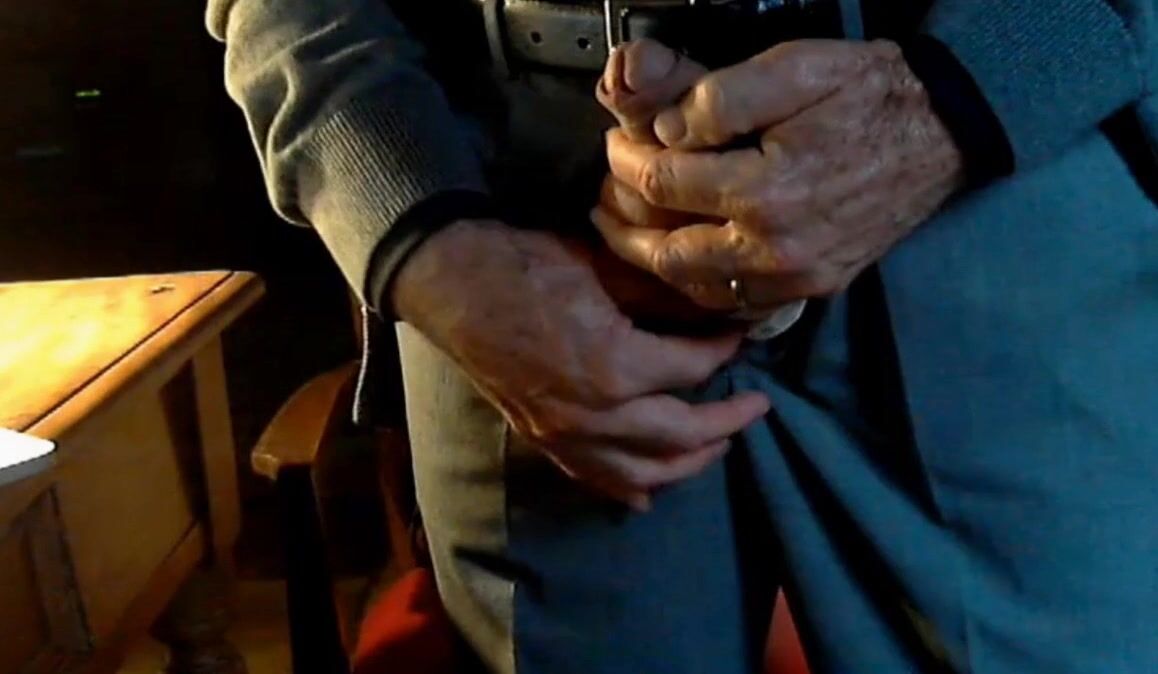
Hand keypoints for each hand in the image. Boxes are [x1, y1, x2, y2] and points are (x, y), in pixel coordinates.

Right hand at [391, 220, 770, 509]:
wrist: (453, 284)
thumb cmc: (527, 265)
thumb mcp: (604, 268)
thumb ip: (662, 297)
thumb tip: (712, 305)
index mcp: (616, 367)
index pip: (693, 370)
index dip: (724, 352)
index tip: (741, 338)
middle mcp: (597, 415)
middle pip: (682, 435)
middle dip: (727, 421)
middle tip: (755, 406)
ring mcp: (568, 436)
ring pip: (644, 473)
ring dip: (688, 464)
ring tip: (717, 445)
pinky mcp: (545, 441)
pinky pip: (596, 478)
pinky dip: (629, 488)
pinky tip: (649, 493)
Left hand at [598, 39, 964, 308]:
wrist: (943, 134)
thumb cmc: (868, 93)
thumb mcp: (795, 69)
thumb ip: (719, 98)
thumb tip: (663, 132)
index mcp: (765, 191)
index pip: (664, 184)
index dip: (627, 163)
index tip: (616, 146)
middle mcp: (776, 248)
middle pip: (669, 254)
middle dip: (624, 229)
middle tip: (600, 205)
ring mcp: (797, 276)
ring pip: (699, 288)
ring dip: (655, 265)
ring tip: (630, 235)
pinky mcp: (815, 286)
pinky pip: (740, 304)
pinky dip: (701, 287)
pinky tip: (686, 262)